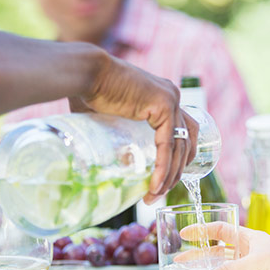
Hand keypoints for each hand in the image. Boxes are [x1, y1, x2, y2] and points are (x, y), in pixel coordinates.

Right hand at [77, 56, 198, 202]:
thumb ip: (115, 134)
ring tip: (153, 197)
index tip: (164, 180)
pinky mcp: (164, 105)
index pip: (182, 132)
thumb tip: (105, 161)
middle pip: (185, 142)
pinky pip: (168, 144)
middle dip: (176, 171)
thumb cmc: (87, 91)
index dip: (177, 157)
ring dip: (169, 176)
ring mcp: (171, 99)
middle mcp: (172, 97)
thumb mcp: (109, 118)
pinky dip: (163, 167)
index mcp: (162, 98)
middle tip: (158, 192)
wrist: (84, 73)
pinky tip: (155, 186)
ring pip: (179, 147)